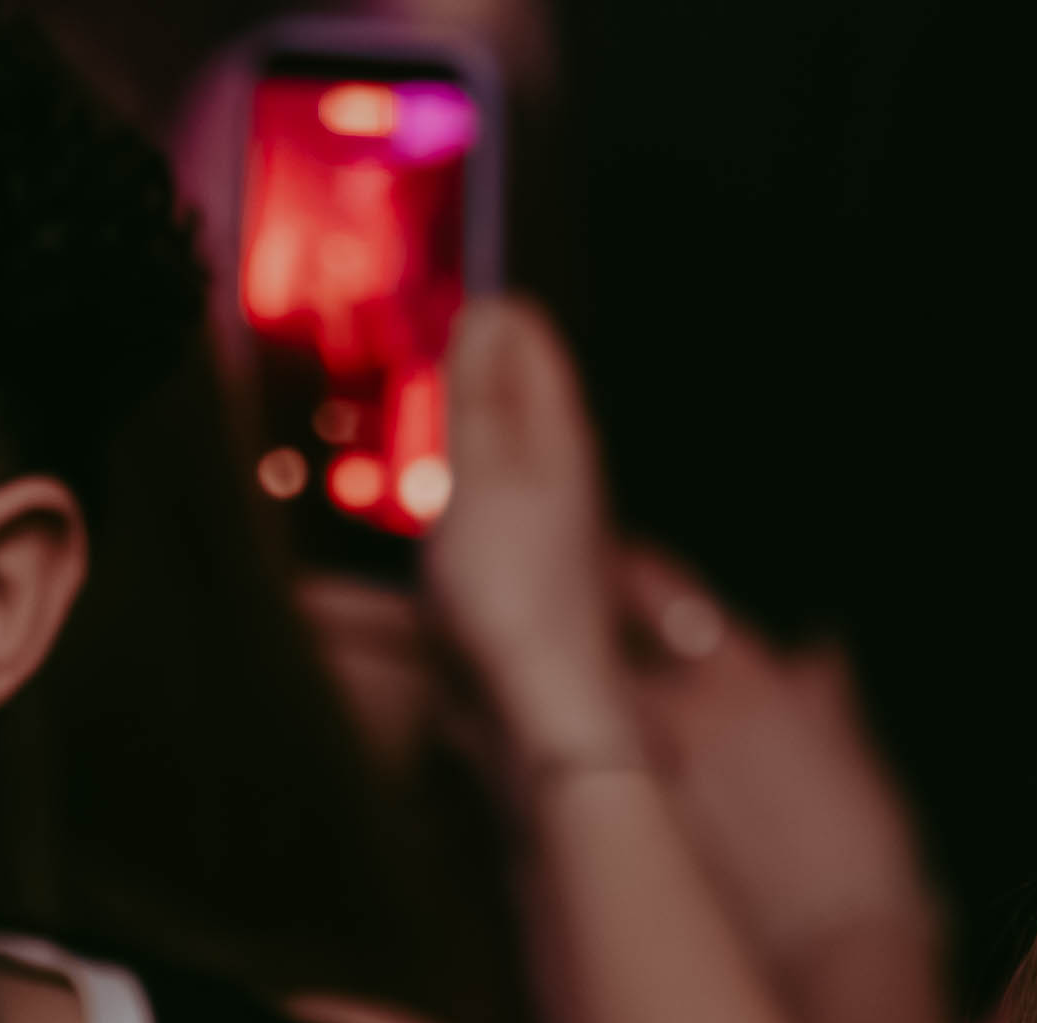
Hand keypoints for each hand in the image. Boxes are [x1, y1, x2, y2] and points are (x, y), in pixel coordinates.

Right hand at [419, 290, 638, 780]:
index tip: (489, 290)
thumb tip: (495, 312)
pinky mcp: (529, 589)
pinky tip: (470, 506)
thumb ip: (484, 400)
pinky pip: (503, 517)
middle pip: (533, 407)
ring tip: (472, 394)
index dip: (508, 322)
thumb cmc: (517, 598)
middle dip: (504, 365)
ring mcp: (551, 540)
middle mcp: (566, 488)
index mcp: (560, 447)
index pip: (538, 357)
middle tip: (481, 322)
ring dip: (494, 426)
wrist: (544, 718)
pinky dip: (484, 491)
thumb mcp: (485, 477)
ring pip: (522, 462)